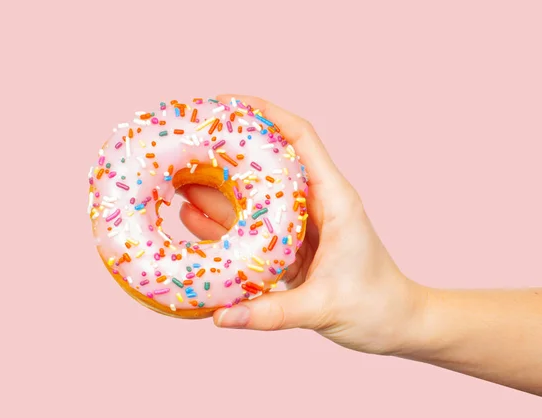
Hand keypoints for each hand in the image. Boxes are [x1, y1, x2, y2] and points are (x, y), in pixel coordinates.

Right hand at [178, 94, 424, 354]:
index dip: (266, 114)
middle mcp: (316, 204)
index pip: (300, 138)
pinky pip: (251, 225)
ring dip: (218, 186)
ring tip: (177, 181)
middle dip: (227, 151)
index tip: (227, 104)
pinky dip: (224, 220)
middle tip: (187, 146)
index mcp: (334, 200)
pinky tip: (192, 217)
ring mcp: (300, 224)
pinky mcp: (289, 245)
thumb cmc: (375, 307)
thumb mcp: (323, 307)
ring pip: (254, 194)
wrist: (397, 324)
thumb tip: (221, 317)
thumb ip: (271, 312)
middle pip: (267, 163)